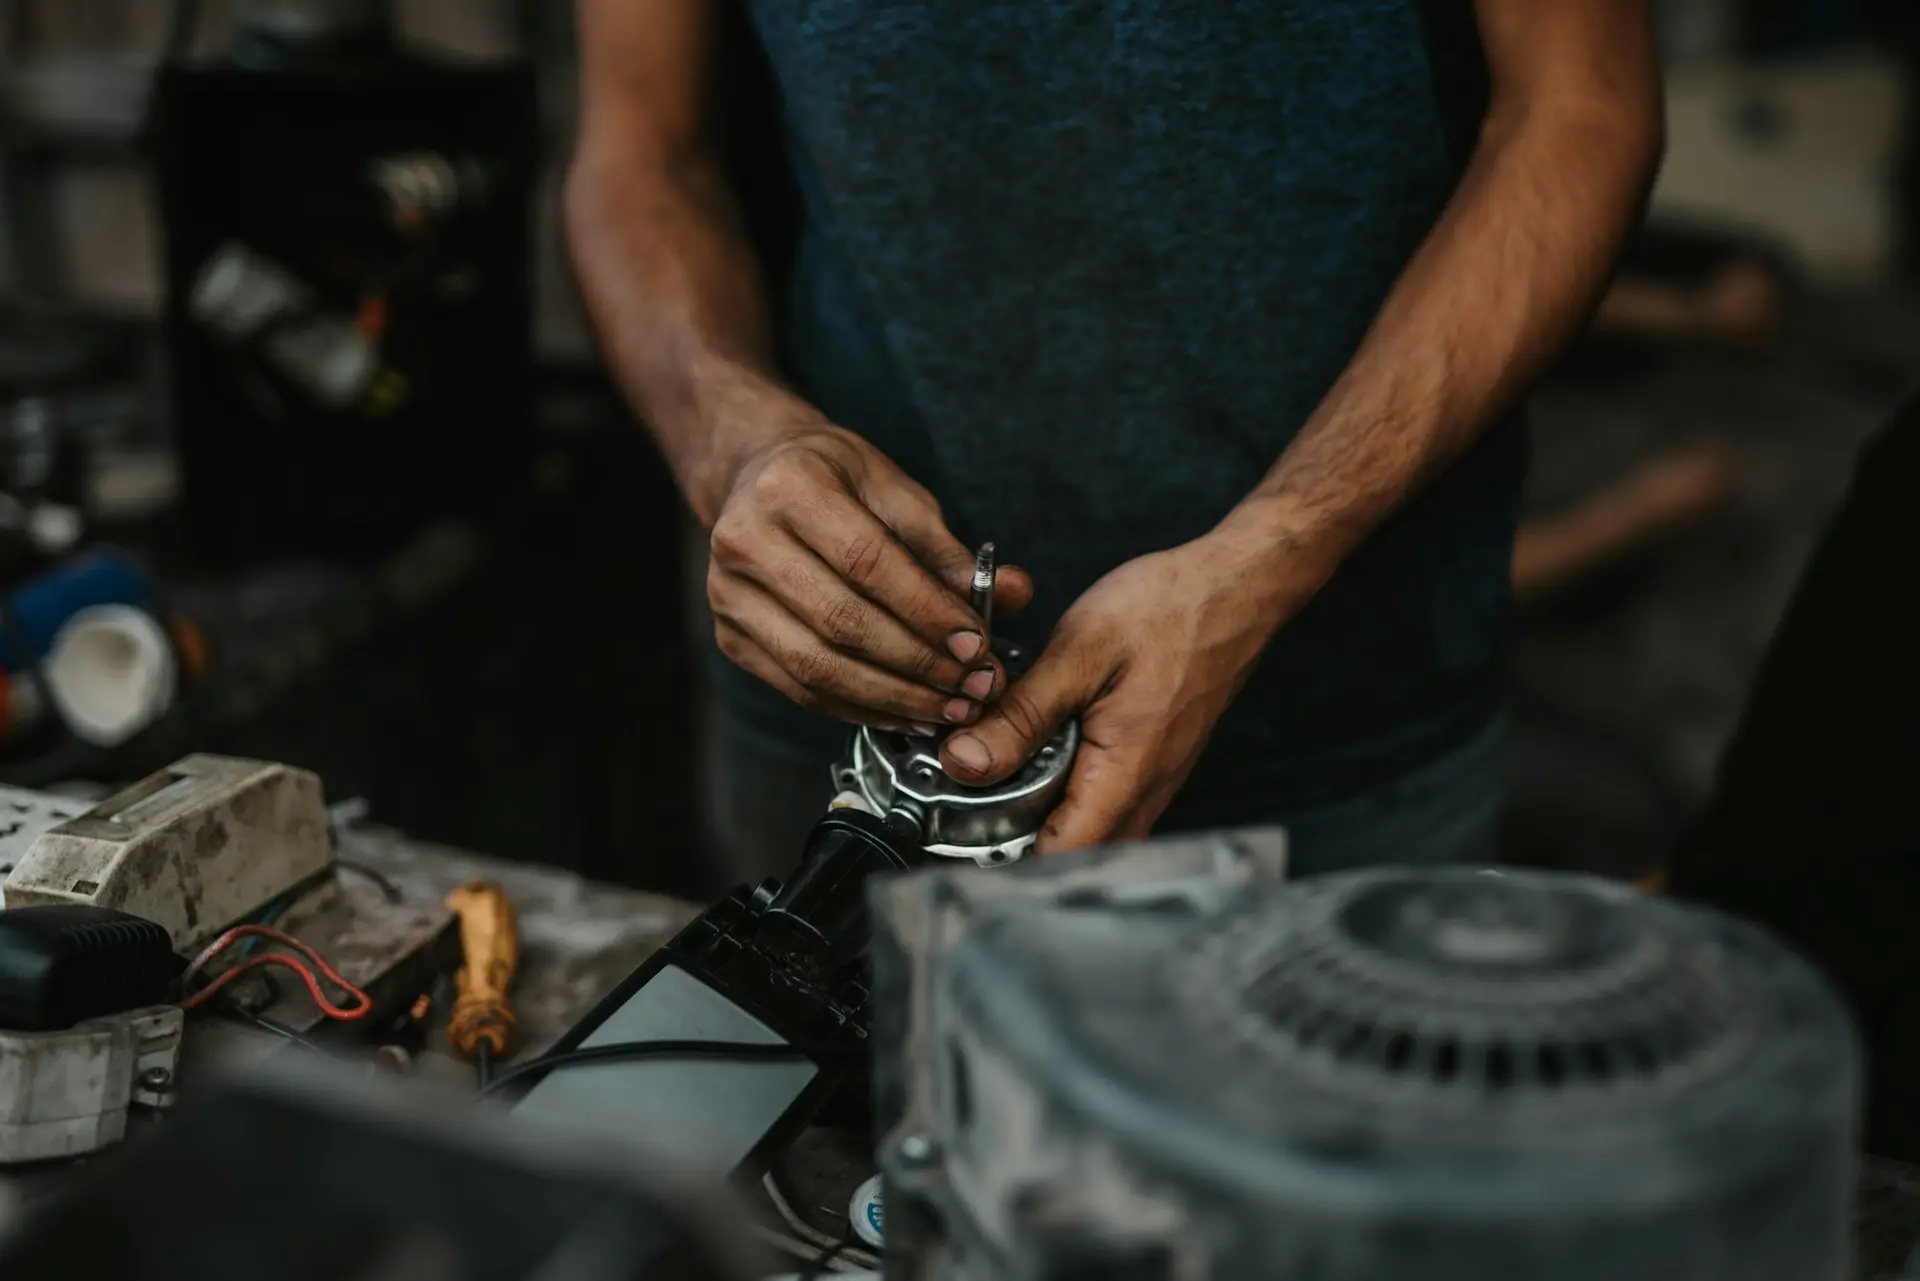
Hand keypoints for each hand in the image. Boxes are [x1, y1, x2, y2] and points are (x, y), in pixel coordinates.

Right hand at [707, 417, 1031, 732]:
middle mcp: (744, 541)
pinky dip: (860, 708)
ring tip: (949, 708)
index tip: (977, 644)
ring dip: (893, 698)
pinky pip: (800, 689)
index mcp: (789, 488)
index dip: (926, 610)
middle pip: (841, 622)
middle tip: (975, 687)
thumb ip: (947, 547)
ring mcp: (728, 595)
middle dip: (919, 664)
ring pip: (817, 667)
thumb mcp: (894, 489)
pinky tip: (907, 713)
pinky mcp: (730, 637)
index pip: (866, 562)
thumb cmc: (835, 477)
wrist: (754, 475)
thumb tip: (1013, 592)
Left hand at [939, 534, 1293, 850]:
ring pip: (1096, 828)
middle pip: (1079, 854)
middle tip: (977, 798)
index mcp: (1125, 775)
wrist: (1235, 586)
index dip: (1010, 859)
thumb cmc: (1170, 609)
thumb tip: (966, 763)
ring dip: (1049, 814)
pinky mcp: (1157, 759)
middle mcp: (1147, 791)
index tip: (969, 833)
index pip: (1063, 858)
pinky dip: (1073, 788)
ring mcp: (1156, 778)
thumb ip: (1020, 716)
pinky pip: (1111, 799)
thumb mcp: (1077, 656)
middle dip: (1024, 839)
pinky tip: (1048, 749)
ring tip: (1007, 771)